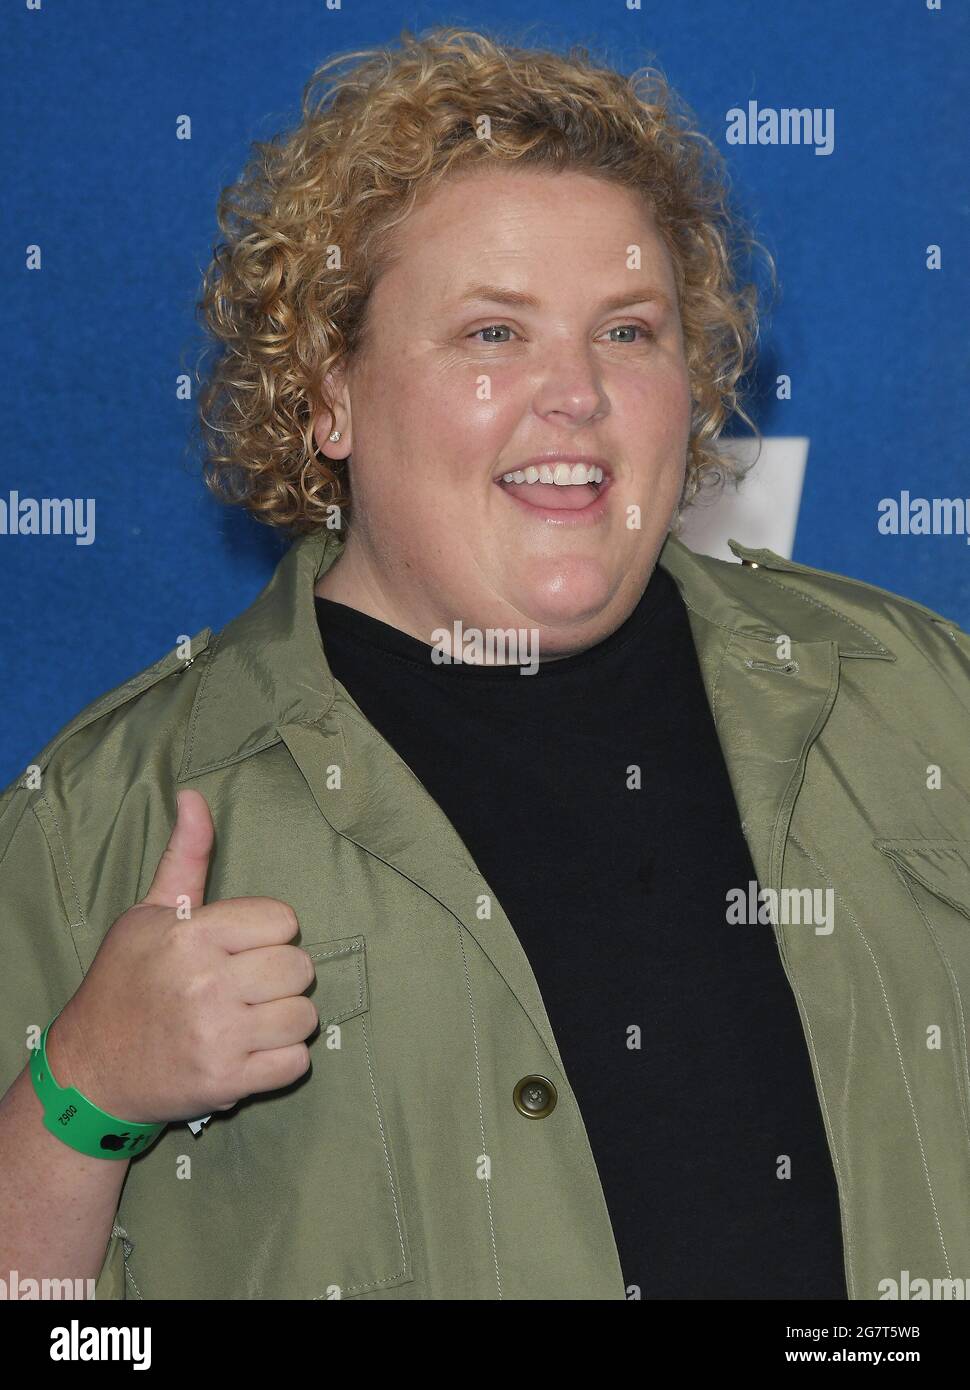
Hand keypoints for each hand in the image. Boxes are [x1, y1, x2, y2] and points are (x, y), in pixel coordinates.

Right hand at [46, 790, 317, 1124]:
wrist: (92, 1068)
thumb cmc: (125, 981)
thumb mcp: (150, 913)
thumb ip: (185, 856)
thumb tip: (194, 795)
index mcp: (192, 936)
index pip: (283, 920)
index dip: (270, 932)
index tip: (244, 946)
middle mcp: (206, 984)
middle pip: (300, 968)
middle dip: (282, 976)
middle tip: (250, 985)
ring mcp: (216, 1036)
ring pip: (304, 1016)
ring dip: (285, 1019)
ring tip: (253, 1018)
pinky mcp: (225, 1082)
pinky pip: (295, 1063)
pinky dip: (282, 1060)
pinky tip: (254, 1050)